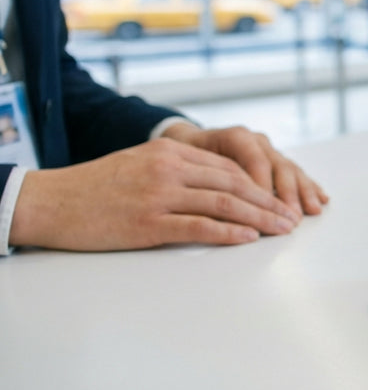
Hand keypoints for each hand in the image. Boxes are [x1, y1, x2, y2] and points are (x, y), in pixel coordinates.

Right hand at [10, 138, 302, 250]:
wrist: (51, 202)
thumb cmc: (97, 186)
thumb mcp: (142, 162)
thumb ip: (180, 168)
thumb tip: (220, 185)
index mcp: (171, 150)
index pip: (229, 166)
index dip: (260, 184)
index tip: (281, 198)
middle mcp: (170, 167)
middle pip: (234, 184)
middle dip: (269, 201)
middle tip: (293, 218)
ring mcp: (160, 195)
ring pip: (224, 204)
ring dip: (260, 218)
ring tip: (282, 230)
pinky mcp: (148, 223)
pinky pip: (199, 227)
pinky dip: (229, 233)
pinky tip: (249, 239)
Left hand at [161, 123, 327, 215]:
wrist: (184, 142)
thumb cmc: (180, 157)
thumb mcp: (184, 165)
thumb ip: (205, 183)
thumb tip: (221, 210)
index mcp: (235, 137)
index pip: (256, 162)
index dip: (264, 187)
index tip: (266, 211)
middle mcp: (255, 140)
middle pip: (278, 166)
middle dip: (288, 194)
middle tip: (292, 217)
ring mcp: (267, 149)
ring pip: (289, 169)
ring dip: (302, 192)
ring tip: (311, 211)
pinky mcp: (273, 159)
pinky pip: (294, 172)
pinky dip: (307, 186)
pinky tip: (320, 199)